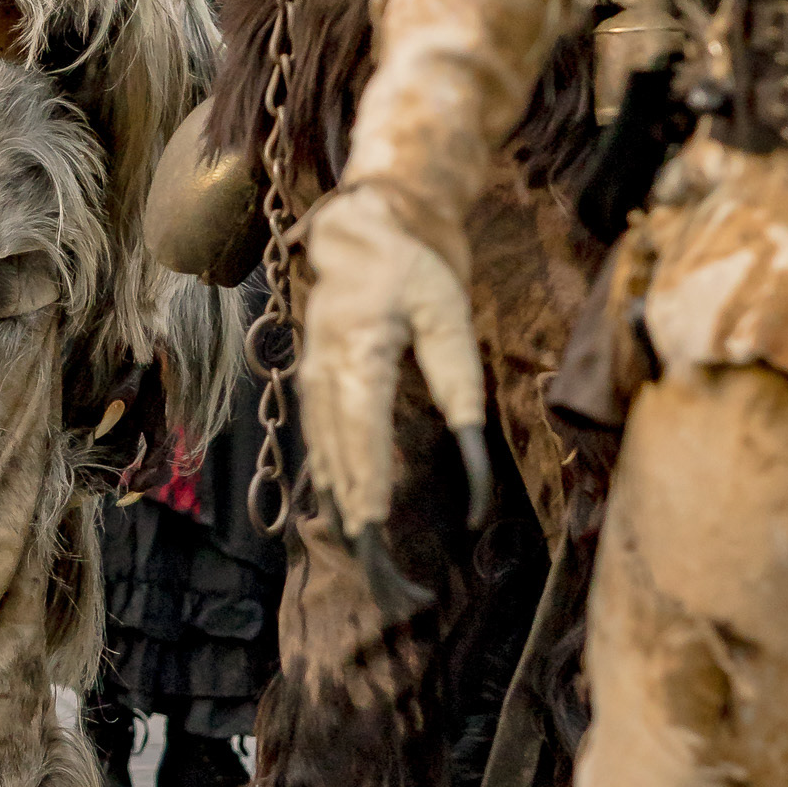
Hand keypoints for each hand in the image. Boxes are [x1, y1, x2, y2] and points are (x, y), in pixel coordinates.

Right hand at [300, 186, 486, 540]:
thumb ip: (458, 381)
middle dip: (355, 503)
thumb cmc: (412, 268)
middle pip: (338, 449)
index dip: (369, 480)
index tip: (375, 522)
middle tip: (370, 556)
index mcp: (357, 351)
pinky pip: (317, 434)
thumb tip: (474, 444)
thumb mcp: (448, 314)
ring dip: (339, 494)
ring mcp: (312, 374)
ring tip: (355, 543)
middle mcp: (324, 369)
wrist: (359, 230)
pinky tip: (337, 500)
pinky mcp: (313, 377)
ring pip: (323, 446)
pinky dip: (327, 470)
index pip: (362, 431)